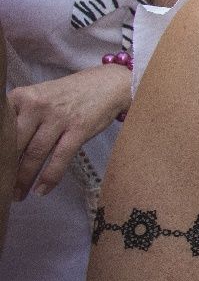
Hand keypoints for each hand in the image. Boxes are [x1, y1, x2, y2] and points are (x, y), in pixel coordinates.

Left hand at [10, 64, 129, 198]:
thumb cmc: (69, 94)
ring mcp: (58, 117)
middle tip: (3, 186)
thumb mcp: (39, 96)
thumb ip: (21, 115)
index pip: (2, 128)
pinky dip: (50, 177)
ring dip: (24, 178)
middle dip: (7, 168)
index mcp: (22, 96)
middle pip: (15, 143)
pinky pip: (60, 158)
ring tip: (18, 194)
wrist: (107, 85)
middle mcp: (37, 105)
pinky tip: (42, 190)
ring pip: (35, 153)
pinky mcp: (78, 129)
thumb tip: (6, 147)